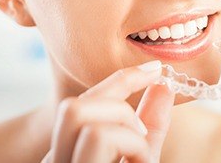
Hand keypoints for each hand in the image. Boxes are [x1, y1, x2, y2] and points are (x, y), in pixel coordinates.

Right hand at [41, 60, 173, 162]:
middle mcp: (56, 158)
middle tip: (146, 118)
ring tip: (140, 149)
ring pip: (77, 111)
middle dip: (117, 93)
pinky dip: (131, 143)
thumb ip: (151, 127)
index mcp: (71, 150)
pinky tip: (140, 162)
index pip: (84, 101)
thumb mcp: (142, 157)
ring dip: (122, 120)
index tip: (155, 68)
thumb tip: (164, 86)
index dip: (122, 78)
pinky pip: (97, 136)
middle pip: (74, 102)